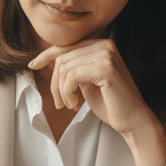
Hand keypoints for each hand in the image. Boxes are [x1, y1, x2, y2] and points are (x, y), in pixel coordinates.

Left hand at [28, 38, 157, 141]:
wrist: (133, 121)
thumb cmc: (111, 104)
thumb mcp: (86, 81)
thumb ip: (73, 68)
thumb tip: (48, 59)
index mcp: (101, 45)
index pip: (66, 46)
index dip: (46, 56)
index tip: (32, 65)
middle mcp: (105, 44)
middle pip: (62, 58)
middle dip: (55, 83)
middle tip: (60, 104)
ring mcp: (106, 54)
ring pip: (64, 68)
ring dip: (61, 91)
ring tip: (70, 105)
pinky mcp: (105, 68)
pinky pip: (72, 76)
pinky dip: (68, 92)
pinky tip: (75, 104)